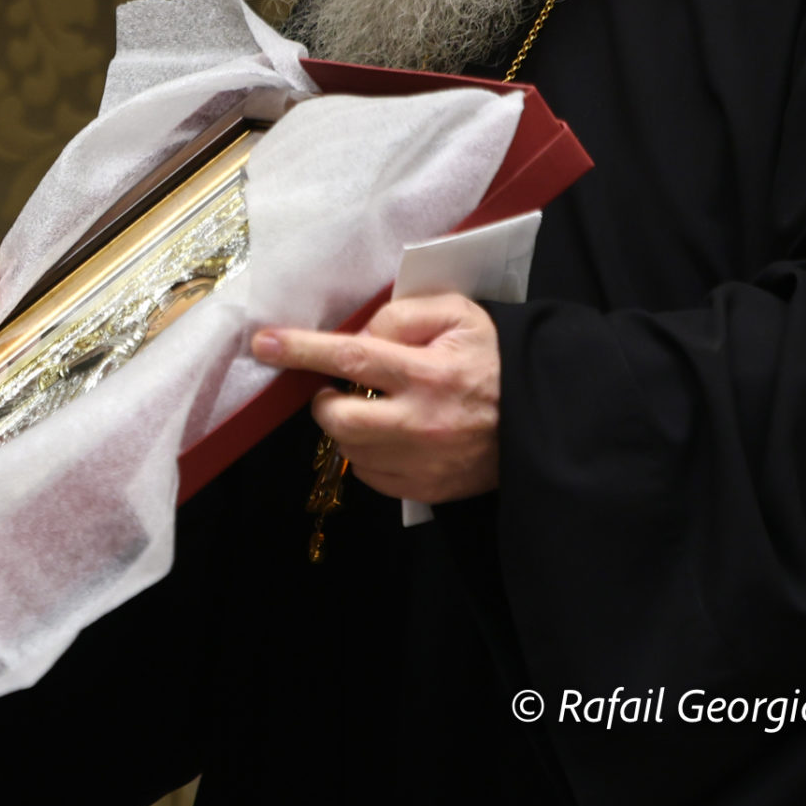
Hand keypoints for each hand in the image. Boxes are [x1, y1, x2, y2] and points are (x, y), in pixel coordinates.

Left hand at [248, 293, 501, 505]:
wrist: (542, 418)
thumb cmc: (494, 359)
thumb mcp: (458, 316)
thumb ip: (402, 316)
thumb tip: (357, 337)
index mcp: (428, 374)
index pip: (350, 359)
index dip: (301, 350)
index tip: (263, 343)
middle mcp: (421, 423)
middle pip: (338, 419)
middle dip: (325, 401)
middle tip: (339, 388)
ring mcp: (422, 463)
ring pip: (350, 450)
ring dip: (348, 426)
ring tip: (375, 408)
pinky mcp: (426, 490)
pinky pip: (371, 476)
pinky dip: (369, 454)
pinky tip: (391, 435)